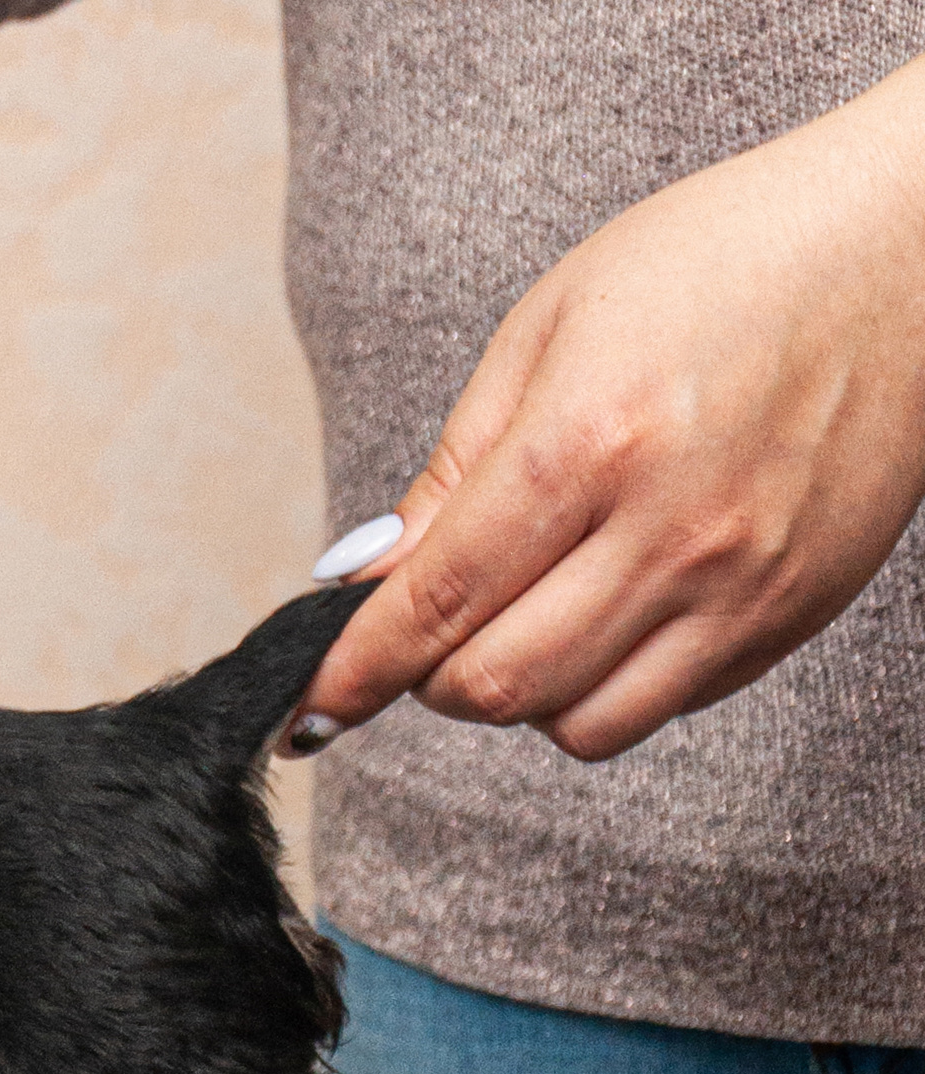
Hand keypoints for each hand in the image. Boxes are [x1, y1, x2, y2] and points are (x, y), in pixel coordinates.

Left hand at [293, 55, 924, 761]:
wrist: (908, 248)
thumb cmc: (718, 264)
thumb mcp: (548, 330)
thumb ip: (454, 471)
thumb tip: (367, 577)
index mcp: (591, 442)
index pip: (438, 602)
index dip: (355, 669)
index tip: (310, 703)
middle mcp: (672, 529)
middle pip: (495, 685)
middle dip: (429, 678)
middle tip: (426, 631)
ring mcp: (742, 584)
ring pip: (576, 724)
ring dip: (518, 692)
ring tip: (523, 614)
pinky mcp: (792, 616)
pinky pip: (661, 706)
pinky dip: (602, 686)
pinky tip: (605, 608)